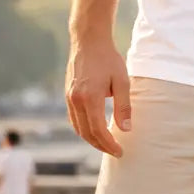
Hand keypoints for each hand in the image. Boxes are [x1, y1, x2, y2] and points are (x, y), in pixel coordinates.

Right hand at [65, 35, 130, 157]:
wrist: (88, 42)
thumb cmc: (109, 59)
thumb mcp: (122, 81)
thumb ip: (124, 106)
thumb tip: (126, 130)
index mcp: (90, 98)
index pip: (98, 130)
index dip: (109, 144)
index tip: (120, 151)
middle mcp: (76, 100)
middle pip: (86, 133)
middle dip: (100, 145)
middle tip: (115, 151)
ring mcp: (69, 98)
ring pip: (78, 128)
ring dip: (91, 139)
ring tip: (106, 144)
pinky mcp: (68, 95)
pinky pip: (74, 119)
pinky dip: (84, 129)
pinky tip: (95, 130)